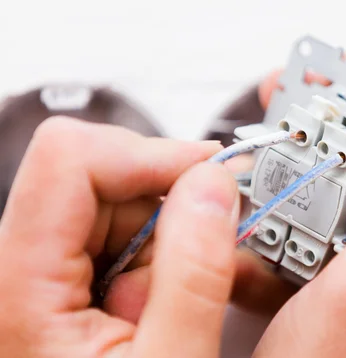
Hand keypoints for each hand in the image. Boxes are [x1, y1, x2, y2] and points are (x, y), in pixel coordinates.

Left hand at [0, 117, 293, 356]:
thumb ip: (196, 271)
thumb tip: (215, 186)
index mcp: (18, 286)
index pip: (71, 157)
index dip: (149, 154)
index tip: (211, 178)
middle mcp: (17, 265)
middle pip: (97, 170)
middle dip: (166, 203)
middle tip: (208, 253)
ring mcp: (40, 268)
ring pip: (115, 197)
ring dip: (166, 235)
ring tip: (175, 298)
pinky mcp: (63, 276)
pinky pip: (120, 230)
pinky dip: (159, 252)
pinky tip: (164, 297)